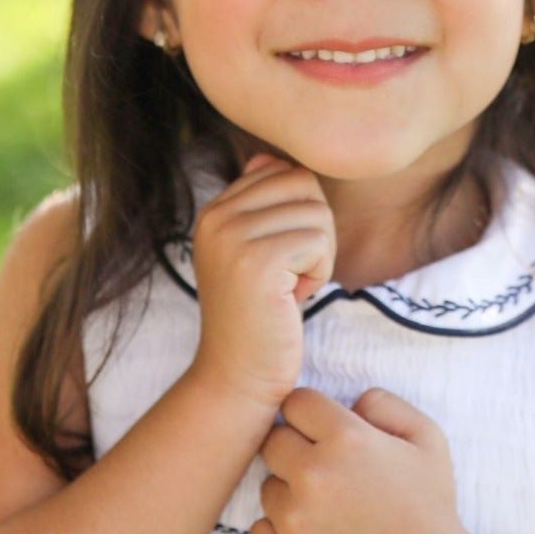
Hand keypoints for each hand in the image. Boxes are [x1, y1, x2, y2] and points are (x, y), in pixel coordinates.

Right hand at [187, 152, 336, 412]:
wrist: (237, 376)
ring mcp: (233, 237)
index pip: (283, 172)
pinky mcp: (257, 261)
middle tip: (293, 273)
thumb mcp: (253, 253)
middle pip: (304, 185)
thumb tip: (271, 157)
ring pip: (317, 212)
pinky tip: (295, 298)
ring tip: (290, 288)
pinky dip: (320, 272)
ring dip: (319, 255)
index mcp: (214, 210)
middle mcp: (216, 216)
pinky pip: (320, 240)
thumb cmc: (259, 317)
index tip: (282, 258)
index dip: (299, 215)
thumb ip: (261, 205)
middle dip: (315, 230)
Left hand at [249, 384, 474, 533]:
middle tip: (329, 475)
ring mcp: (295, 520)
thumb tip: (349, 402)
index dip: (312, 416)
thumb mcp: (427, 438)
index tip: (325, 434)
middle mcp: (314, 475)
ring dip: (290, 494)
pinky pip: (259, 530)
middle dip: (296, 451)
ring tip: (331, 513)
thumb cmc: (431, 506)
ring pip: (267, 487)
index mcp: (346, 439)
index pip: (296, 402)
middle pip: (273, 441)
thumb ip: (384, 403)